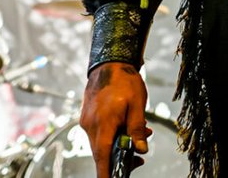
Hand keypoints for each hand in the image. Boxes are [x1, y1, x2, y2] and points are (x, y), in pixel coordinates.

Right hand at [81, 62, 150, 177]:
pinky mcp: (87, 117)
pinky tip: (126, 127)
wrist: (109, 61)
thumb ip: (138, 129)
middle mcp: (90, 125)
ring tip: (140, 134)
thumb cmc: (125, 81)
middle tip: (139, 158)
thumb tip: (141, 149)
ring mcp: (86, 121)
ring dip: (117, 145)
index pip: (102, 157)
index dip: (106, 173)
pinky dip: (111, 135)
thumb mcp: (137, 105)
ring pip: (101, 143)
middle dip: (119, 158)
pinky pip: (98, 133)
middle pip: (102, 153)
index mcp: (103, 124)